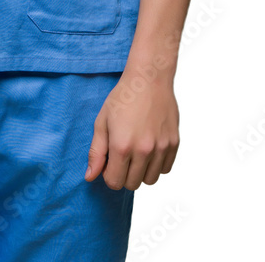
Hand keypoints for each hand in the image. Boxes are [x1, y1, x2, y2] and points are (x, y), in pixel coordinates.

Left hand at [84, 69, 179, 189]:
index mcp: (122, 146)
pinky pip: (165, 169)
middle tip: (122, 155)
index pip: (114, 182)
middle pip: (132, 184)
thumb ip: (96, 152)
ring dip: (141, 171)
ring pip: (150, 180)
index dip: (109, 174)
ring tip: (137, 151)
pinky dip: (157, 164)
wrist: (149, 79)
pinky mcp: (174, 143)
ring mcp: (161, 148)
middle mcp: (143, 150)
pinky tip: (150, 147)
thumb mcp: (102, 122)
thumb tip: (90, 177)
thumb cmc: (123, 98)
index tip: (110, 161)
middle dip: (124, 174)